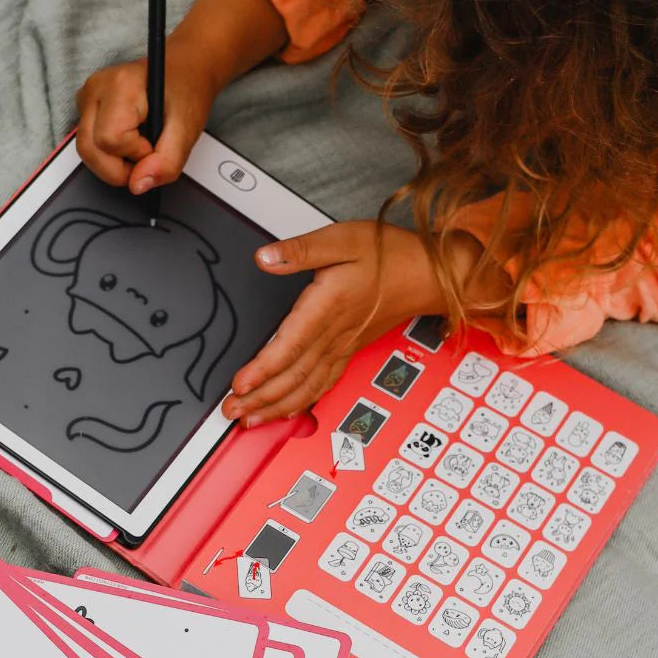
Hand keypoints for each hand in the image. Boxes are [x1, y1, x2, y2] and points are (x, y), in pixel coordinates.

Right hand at [75, 0, 286, 192]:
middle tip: (147, 152)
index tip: (155, 144)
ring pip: (87, 151)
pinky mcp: (86, 108)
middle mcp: (96, 88)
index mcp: (120, 85)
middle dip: (119, 167)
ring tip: (140, 144)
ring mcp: (87, 98)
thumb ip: (167, 161)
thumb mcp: (187, 130)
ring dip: (114, 162)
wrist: (185, 69)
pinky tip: (129, 140)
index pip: (110, 141)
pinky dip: (110, 154)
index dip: (135, 154)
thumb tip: (138, 185)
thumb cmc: (186, 90)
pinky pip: (90, 145)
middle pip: (90, 150)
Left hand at [223, 222, 472, 426]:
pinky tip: (286, 411)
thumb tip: (266, 257)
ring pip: (307, 386)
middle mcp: (335, 334)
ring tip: (250, 419)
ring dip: (276, 407)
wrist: (427, 273)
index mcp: (328, 306)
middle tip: (230, 411)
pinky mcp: (349, 351)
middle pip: (292, 376)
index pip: (289, 346)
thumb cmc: (389, 255)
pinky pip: (323, 384)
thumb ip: (301, 250)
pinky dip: (302, 402)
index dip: (262, 369)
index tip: (239, 384)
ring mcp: (343, 347)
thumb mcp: (342, 238)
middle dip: (259, 398)